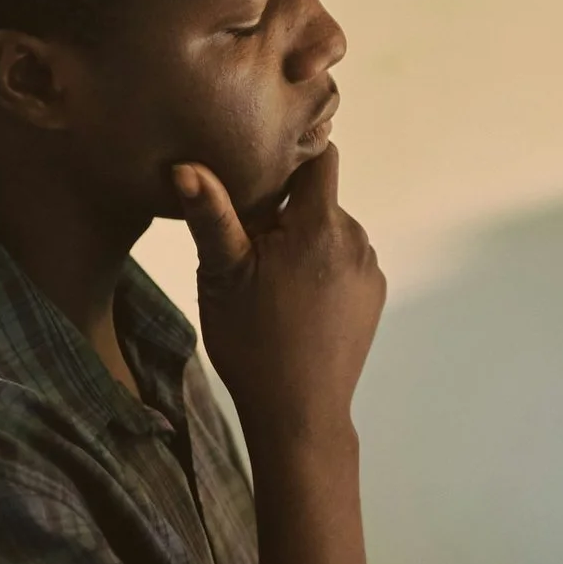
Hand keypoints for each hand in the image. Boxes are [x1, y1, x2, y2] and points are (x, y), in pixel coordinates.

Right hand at [171, 144, 386, 460]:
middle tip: (250, 243)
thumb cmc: (253, 341)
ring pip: (331, 230)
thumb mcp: (221, 275)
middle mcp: (356, 238)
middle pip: (320, 198)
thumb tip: (186, 165)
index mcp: (322, 225)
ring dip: (304, 239)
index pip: (321, 157)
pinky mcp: (375, 294)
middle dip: (287, 209)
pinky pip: (345, 260)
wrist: (299, 411)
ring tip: (270, 276)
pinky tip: (295, 299)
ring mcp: (371, 268)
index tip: (262, 162)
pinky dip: (322, 267)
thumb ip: (210, 215)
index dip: (292, 152)